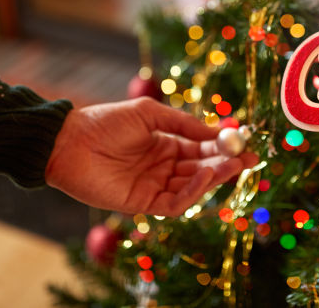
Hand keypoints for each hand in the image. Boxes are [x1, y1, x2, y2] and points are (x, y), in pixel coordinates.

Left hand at [45, 97, 258, 215]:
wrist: (69, 140)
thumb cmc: (106, 121)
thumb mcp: (150, 113)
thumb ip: (183, 124)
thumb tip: (217, 132)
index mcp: (166, 145)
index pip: (202, 149)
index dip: (224, 147)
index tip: (245, 141)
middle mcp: (164, 167)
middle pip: (202, 170)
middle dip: (226, 164)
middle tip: (249, 158)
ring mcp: (154, 186)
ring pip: (192, 187)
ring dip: (214, 177)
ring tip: (231, 164)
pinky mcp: (143, 204)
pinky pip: (175, 203)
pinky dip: (192, 193)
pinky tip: (203, 177)